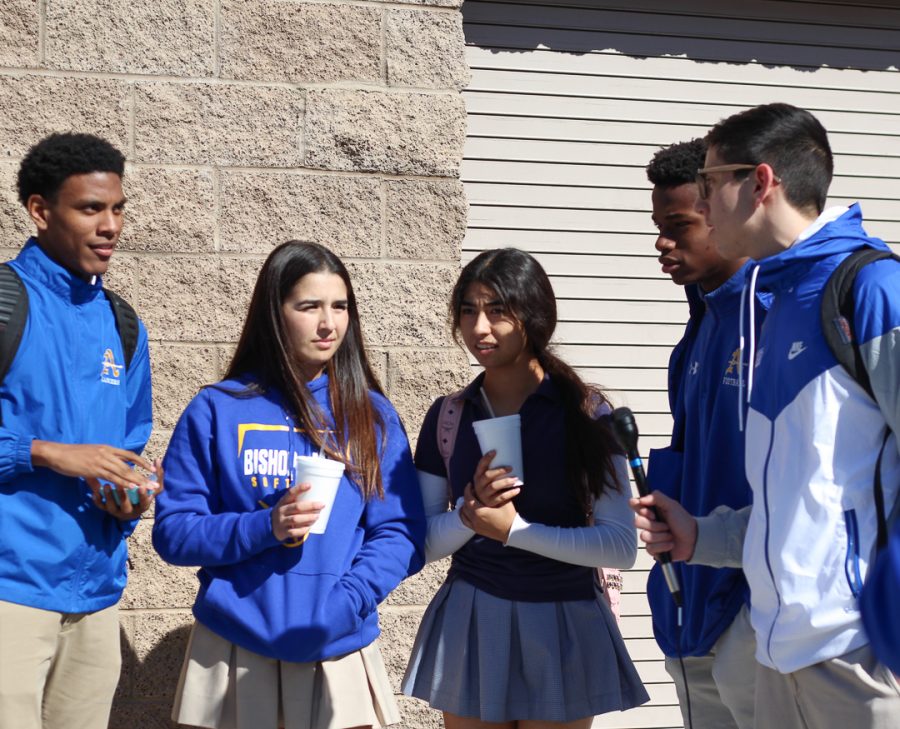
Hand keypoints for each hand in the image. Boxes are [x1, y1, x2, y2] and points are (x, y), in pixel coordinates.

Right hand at [32, 441, 152, 490]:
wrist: (56, 454)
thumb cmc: (71, 458)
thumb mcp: (87, 462)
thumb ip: (96, 475)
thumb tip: (99, 487)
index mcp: (107, 449)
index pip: (129, 454)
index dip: (141, 461)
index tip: (151, 468)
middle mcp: (106, 453)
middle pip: (129, 465)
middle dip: (143, 475)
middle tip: (154, 483)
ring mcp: (100, 460)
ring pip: (122, 471)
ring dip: (136, 480)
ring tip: (147, 487)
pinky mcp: (93, 469)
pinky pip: (111, 477)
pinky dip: (122, 482)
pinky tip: (130, 487)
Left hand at [91, 457, 162, 520]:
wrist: (128, 510)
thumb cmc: (144, 494)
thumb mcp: (155, 487)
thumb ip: (158, 474)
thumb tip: (158, 460)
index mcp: (143, 505)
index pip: (144, 502)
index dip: (142, 495)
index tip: (141, 487)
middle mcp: (130, 511)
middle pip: (126, 504)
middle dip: (123, 494)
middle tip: (120, 485)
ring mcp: (117, 511)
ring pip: (111, 506)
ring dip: (108, 496)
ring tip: (105, 486)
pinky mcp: (107, 510)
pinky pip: (101, 507)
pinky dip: (97, 501)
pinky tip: (94, 493)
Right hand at [271, 483, 323, 541]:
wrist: (270, 526)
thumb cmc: (285, 512)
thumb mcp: (286, 504)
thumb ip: (298, 499)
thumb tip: (319, 493)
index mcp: (283, 502)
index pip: (290, 493)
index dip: (299, 488)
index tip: (310, 485)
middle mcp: (281, 511)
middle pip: (297, 507)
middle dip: (311, 506)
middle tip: (322, 505)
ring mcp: (282, 522)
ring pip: (296, 519)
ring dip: (308, 518)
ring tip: (317, 516)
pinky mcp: (283, 532)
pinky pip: (294, 532)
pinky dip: (303, 530)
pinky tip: (309, 527)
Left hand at [459, 482, 516, 541]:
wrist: (512, 531)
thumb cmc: (508, 516)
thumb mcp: (503, 502)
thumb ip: (495, 493)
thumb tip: (491, 485)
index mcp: (479, 511)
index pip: (468, 498)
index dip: (468, 490)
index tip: (470, 485)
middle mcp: (474, 519)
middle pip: (465, 505)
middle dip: (467, 497)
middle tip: (471, 491)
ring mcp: (475, 525)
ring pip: (463, 514)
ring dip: (464, 506)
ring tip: (469, 501)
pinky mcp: (477, 530)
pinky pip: (466, 522)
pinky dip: (464, 515)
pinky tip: (468, 511)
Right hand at [472, 450, 520, 506]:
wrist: (487, 506)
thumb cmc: (491, 486)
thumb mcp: (488, 479)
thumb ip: (494, 471)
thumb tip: (510, 456)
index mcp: (478, 476)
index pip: (481, 465)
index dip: (486, 458)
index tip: (495, 451)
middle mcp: (479, 485)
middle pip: (487, 476)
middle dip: (499, 470)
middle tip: (510, 467)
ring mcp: (484, 494)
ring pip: (494, 486)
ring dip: (505, 481)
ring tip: (515, 479)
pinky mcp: (490, 503)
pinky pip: (501, 497)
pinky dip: (510, 493)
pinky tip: (517, 490)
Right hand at [630, 490, 697, 561]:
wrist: (693, 539)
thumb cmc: (683, 521)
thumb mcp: (672, 505)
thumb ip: (657, 497)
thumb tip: (642, 499)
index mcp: (650, 510)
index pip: (634, 505)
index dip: (640, 509)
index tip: (651, 513)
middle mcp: (647, 522)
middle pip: (637, 522)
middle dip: (654, 525)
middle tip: (666, 526)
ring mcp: (649, 536)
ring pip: (644, 536)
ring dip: (661, 536)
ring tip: (671, 536)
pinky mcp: (652, 549)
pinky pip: (650, 548)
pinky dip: (663, 546)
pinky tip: (670, 544)